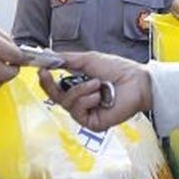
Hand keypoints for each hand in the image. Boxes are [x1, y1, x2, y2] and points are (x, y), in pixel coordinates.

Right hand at [37, 50, 151, 130]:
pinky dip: (87, 100)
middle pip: (56, 98)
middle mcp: (81, 101)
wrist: (137, 82)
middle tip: (46, 73)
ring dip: (80, 90)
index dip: (46, 81)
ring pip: (67, 104)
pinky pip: (78, 112)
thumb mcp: (89, 60)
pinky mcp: (93, 123)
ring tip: (97, 83)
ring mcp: (87, 113)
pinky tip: (99, 95)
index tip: (41, 69)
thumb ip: (68, 59)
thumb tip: (48, 55)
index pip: (56, 88)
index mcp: (79, 87)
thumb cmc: (119, 70)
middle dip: (50, 85)